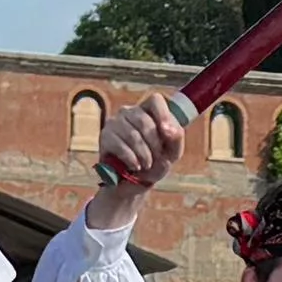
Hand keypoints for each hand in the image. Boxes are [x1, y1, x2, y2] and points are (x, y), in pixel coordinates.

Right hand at [89, 93, 191, 218]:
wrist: (134, 180)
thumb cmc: (156, 161)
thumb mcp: (172, 151)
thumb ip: (176, 138)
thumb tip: (169, 131)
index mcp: (149, 110)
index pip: (155, 100)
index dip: (163, 115)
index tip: (167, 133)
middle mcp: (130, 111)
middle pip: (144, 121)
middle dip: (154, 144)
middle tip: (157, 158)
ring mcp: (115, 122)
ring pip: (132, 135)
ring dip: (144, 154)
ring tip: (147, 165)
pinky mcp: (105, 136)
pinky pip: (119, 145)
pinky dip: (131, 159)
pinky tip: (135, 166)